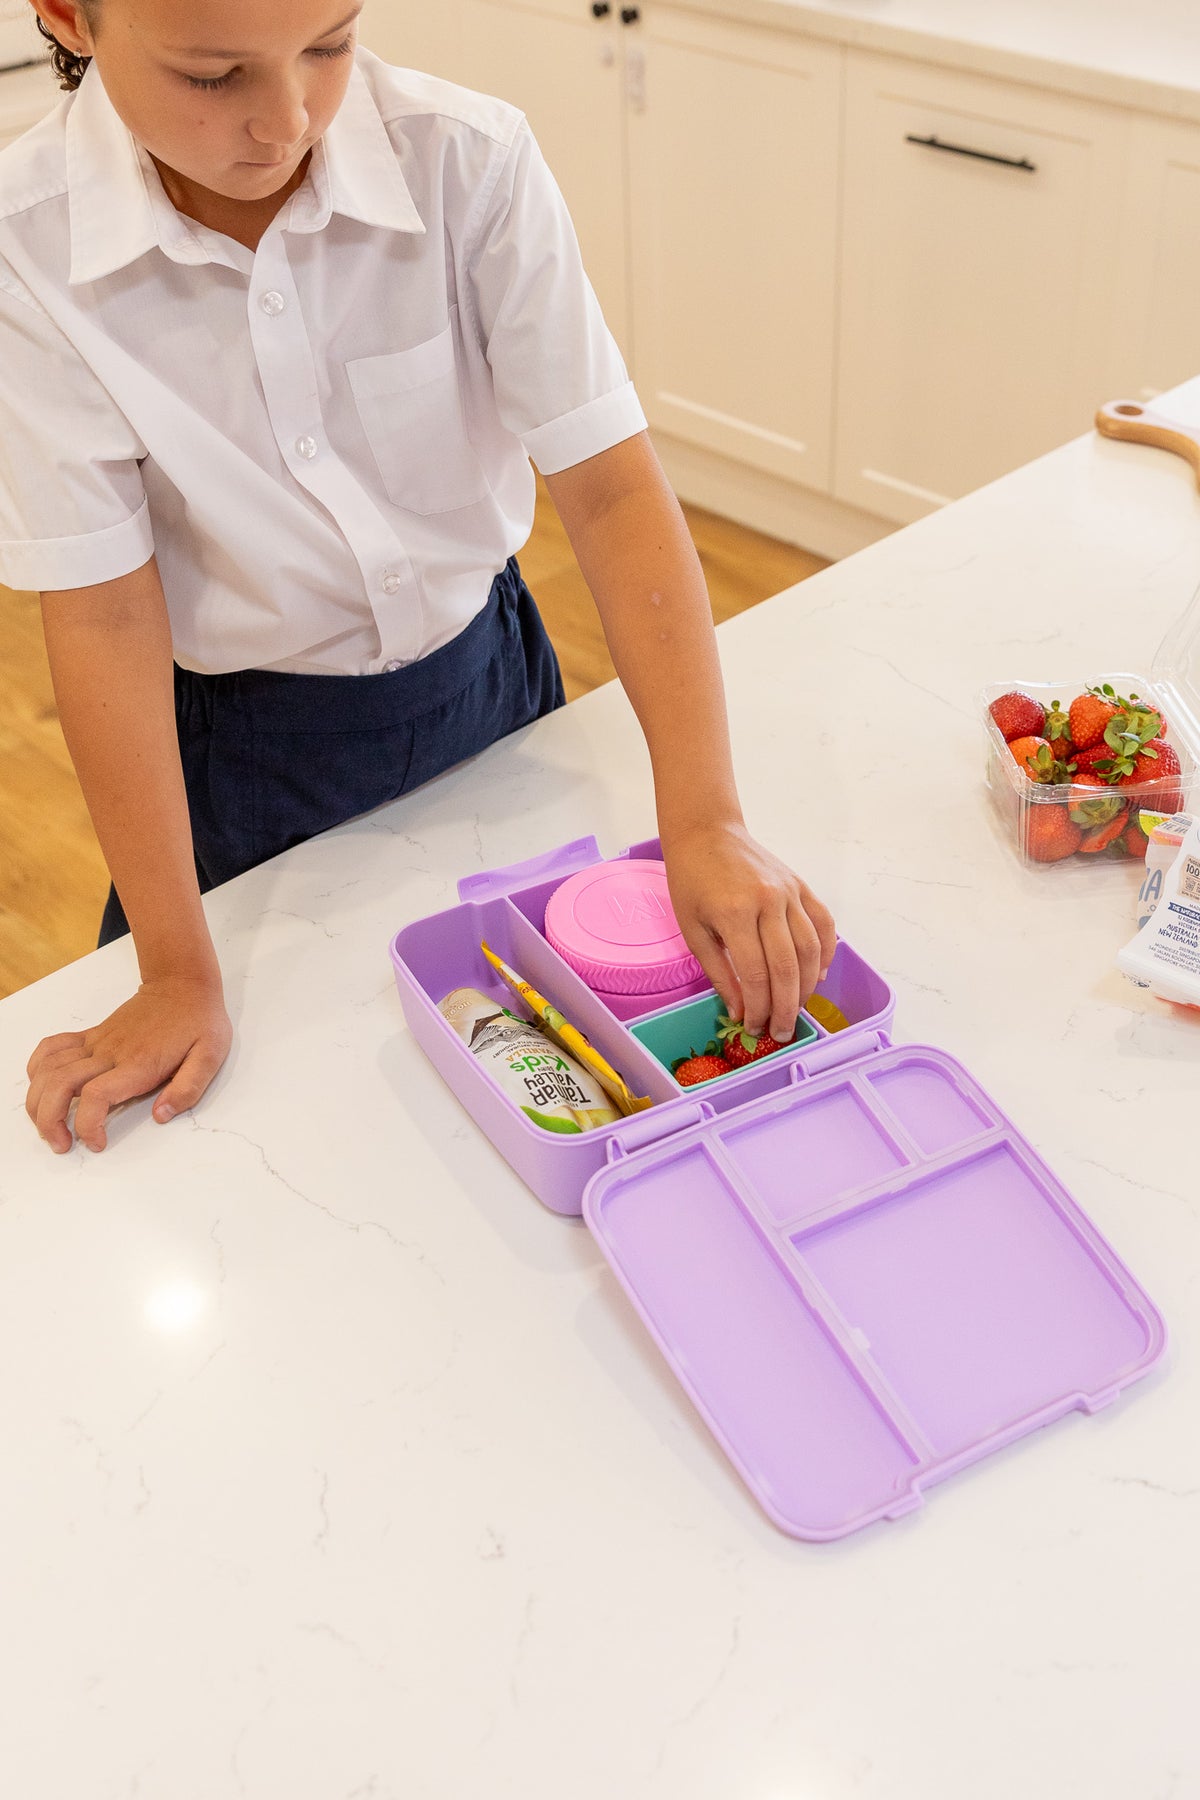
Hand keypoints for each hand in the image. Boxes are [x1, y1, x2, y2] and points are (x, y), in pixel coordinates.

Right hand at [26, 975, 232, 1153]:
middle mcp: (111, 1053)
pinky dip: (37, 1068)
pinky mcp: (92, 1035)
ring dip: (38, 1101)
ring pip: (49, 1068)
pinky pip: (52, 1047)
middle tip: (61, 1144)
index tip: (97, 1143)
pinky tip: (42, 1087)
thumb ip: (188, 1088)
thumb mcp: (210, 1055)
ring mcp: (97, 1043)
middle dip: (49, 1121)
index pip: (98, 1096)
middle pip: (61, 1085)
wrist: (182, 982)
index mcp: (139, 1064)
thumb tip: (161, 1116)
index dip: (88, 1125)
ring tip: (48, 1125)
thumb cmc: (199, 1020)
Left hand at [661, 822, 836, 1040]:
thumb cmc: (692, 880)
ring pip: (811, 949)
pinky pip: (824, 924)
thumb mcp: (692, 929)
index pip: (755, 974)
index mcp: (734, 913)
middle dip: (787, 1007)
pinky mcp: (801, 886)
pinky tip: (817, 976)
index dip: (757, 1007)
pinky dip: (826, 953)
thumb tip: (738, 1011)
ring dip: (807, 986)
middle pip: (787, 967)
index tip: (754, 1026)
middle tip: (782, 1031)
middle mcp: (768, 902)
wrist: (707, 832)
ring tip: (798, 1009)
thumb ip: (718, 971)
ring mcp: (789, 892)